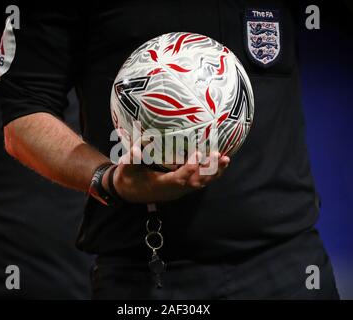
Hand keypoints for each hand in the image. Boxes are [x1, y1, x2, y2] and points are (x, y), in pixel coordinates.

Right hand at [104, 146, 229, 202]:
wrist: (130, 193)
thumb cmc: (128, 178)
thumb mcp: (126, 168)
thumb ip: (132, 158)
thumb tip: (136, 147)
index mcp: (161, 185)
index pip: (179, 179)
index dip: (189, 168)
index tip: (198, 153)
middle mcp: (174, 190)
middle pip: (195, 183)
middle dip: (209, 170)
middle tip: (220, 156)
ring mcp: (180, 190)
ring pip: (201, 184)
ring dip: (214, 172)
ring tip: (226, 159)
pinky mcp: (184, 188)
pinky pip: (201, 182)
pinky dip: (212, 174)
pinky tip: (221, 163)